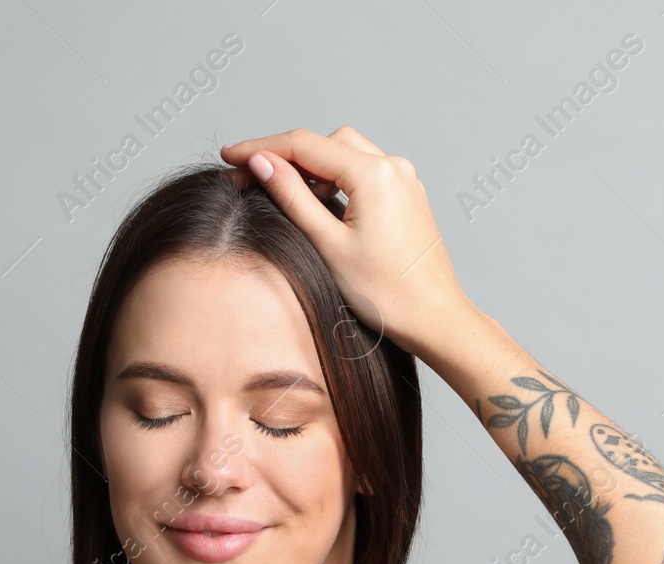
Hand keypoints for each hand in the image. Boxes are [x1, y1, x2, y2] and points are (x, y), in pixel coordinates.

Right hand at [220, 127, 474, 356]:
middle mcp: (394, 168)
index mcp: (374, 175)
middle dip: (285, 156)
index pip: (303, 145)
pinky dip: (337, 180)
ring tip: (280, 194)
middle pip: (324, 143)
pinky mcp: (407, 196)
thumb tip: (262, 163)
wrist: (435, 319)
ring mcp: (404, 180)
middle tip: (248, 178)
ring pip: (345, 155)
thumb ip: (292, 197)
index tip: (228, 157)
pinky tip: (319, 204)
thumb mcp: (328, 245)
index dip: (259, 148)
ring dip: (311, 168)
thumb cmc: (388, 294)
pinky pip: (365, 173)